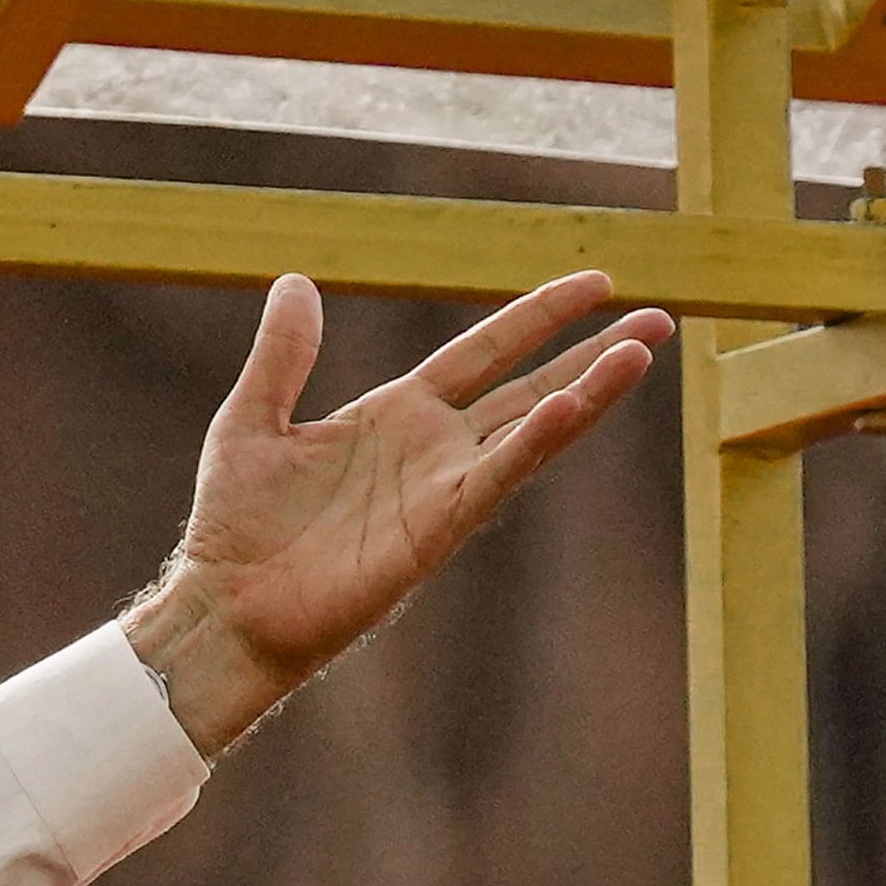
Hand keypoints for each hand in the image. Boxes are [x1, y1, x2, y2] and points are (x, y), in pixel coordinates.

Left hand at [121, 269, 668, 755]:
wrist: (226, 605)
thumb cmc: (236, 525)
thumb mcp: (252, 419)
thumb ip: (282, 354)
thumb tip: (295, 280)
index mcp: (396, 415)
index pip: (484, 352)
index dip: (537, 318)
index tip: (595, 285)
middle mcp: (432, 448)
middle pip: (530, 387)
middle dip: (591, 354)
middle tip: (660, 318)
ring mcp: (441, 488)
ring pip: (531, 430)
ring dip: (587, 392)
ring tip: (641, 351)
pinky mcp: (437, 528)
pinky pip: (495, 476)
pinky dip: (533, 442)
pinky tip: (570, 407)